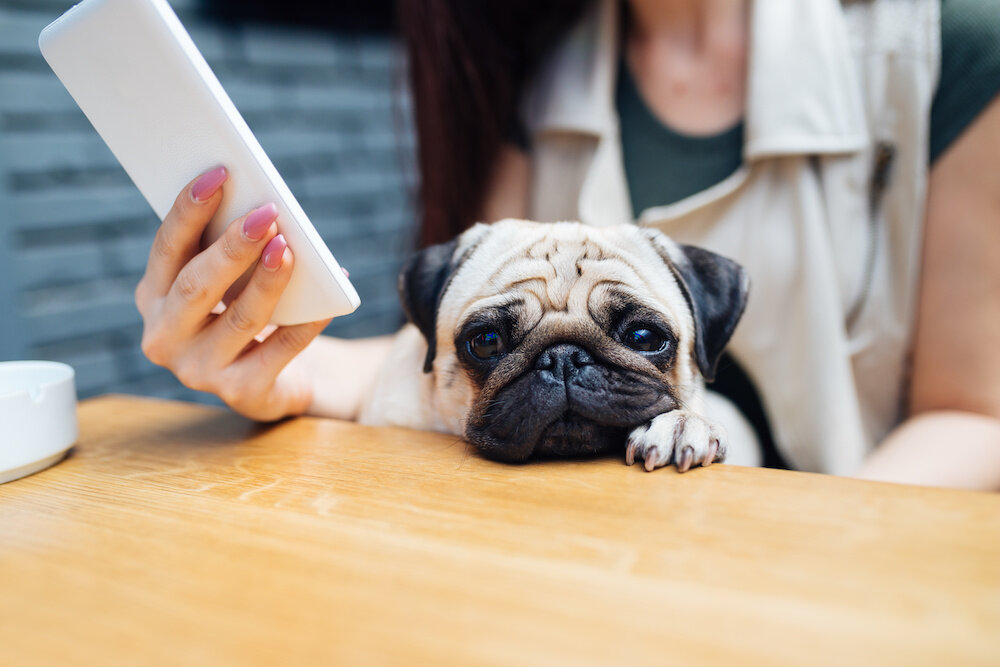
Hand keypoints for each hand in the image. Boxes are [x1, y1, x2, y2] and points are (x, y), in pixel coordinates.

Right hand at [134, 166, 330, 420]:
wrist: (274, 380)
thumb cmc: (247, 311)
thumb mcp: (231, 281)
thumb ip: (232, 250)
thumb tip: (266, 211)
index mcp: (154, 298)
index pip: (168, 248)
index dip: (191, 209)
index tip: (221, 173)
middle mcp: (165, 337)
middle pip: (198, 286)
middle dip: (233, 247)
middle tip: (267, 213)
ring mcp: (199, 371)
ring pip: (239, 319)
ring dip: (268, 282)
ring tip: (292, 250)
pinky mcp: (241, 394)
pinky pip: (280, 352)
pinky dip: (306, 324)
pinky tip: (325, 302)